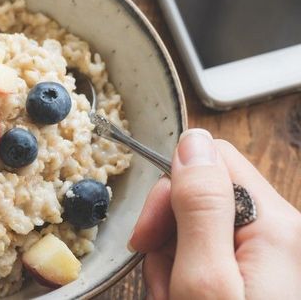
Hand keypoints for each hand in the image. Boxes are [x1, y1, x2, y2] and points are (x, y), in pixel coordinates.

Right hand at [129, 129, 300, 298]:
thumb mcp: (203, 278)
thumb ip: (200, 207)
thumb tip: (192, 142)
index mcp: (273, 222)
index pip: (210, 160)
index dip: (168, 192)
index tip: (149, 234)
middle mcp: (277, 229)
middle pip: (199, 195)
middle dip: (167, 233)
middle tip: (166, 279)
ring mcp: (266, 252)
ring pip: (195, 226)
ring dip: (171, 260)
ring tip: (176, 296)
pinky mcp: (254, 270)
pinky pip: (204, 252)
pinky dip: (184, 275)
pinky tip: (184, 298)